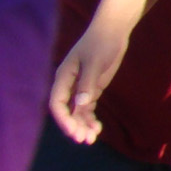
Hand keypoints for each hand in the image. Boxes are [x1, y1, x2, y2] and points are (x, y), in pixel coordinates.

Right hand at [50, 25, 130, 143]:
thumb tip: (81, 104)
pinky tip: (97, 128)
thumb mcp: (95, 62)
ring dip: (82, 125)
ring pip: (77, 112)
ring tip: (91, 139)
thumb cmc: (102, 42)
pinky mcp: (91, 88)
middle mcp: (69, 84)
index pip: (57, 104)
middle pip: (67, 111)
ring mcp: (80, 87)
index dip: (64, 119)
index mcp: (64, 77)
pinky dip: (90, 119)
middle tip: (85, 139)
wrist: (113, 30)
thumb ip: (88, 83)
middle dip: (74, 126)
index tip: (74, 131)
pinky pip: (87, 108)